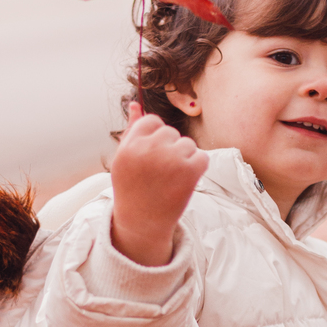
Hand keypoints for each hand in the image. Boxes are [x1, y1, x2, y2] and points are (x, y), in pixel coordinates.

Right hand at [110, 102, 208, 265]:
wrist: (143, 223)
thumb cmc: (132, 189)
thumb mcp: (123, 159)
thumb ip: (131, 130)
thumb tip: (135, 103)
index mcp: (130, 145)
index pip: (152, 121)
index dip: (155, 138)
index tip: (152, 157)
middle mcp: (148, 150)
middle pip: (171, 132)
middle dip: (170, 148)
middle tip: (160, 172)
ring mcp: (170, 160)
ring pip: (187, 144)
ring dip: (184, 159)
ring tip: (170, 178)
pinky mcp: (189, 171)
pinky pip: (202, 157)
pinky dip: (198, 169)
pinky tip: (184, 182)